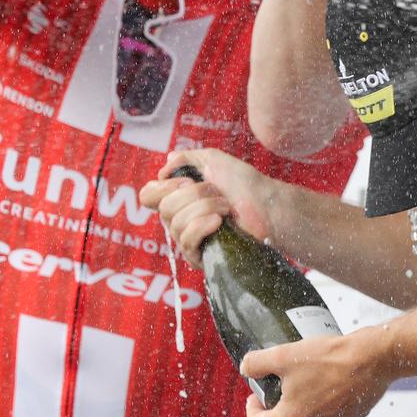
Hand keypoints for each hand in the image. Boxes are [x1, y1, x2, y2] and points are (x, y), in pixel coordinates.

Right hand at [138, 148, 277, 267]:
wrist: (267, 205)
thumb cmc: (244, 184)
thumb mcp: (212, 160)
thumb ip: (185, 159)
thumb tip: (165, 166)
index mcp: (178, 197)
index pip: (148, 196)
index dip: (161, 188)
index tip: (185, 181)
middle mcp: (179, 219)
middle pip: (165, 208)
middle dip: (194, 195)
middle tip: (217, 192)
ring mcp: (188, 239)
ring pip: (177, 223)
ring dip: (205, 208)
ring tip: (226, 207)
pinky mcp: (200, 257)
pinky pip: (187, 241)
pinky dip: (203, 226)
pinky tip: (219, 221)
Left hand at [240, 329, 393, 416]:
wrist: (372, 357)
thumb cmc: (333, 358)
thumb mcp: (285, 354)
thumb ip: (258, 362)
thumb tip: (247, 367)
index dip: (251, 411)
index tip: (255, 397)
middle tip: (283, 406)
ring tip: (309, 403)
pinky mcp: (355, 413)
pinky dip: (335, 413)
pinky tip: (334, 392)